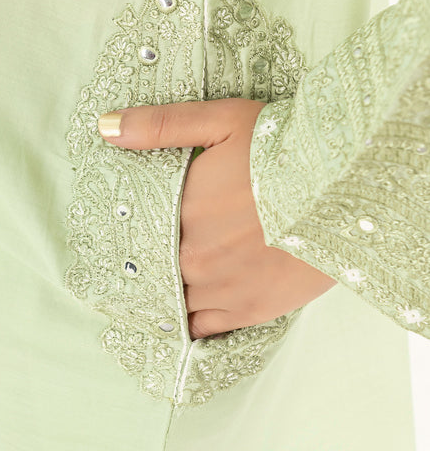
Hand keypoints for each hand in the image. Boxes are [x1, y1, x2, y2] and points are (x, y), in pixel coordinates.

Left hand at [98, 98, 336, 339]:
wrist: (345, 187)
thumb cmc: (284, 150)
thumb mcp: (221, 121)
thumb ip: (159, 126)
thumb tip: (105, 127)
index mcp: (181, 211)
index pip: (140, 233)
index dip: (137, 235)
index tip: (135, 236)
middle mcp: (192, 256)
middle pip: (157, 270)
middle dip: (154, 266)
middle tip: (154, 261)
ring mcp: (220, 288)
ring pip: (176, 301)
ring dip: (172, 294)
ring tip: (173, 286)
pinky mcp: (249, 310)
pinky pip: (204, 328)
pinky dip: (194, 322)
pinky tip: (192, 313)